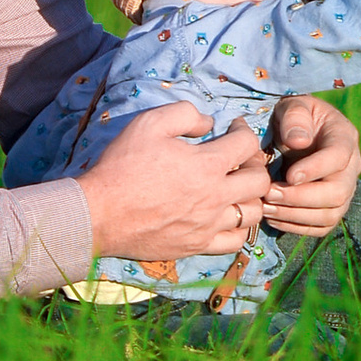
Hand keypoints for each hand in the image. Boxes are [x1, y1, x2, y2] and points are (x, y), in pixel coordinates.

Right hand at [81, 104, 269, 263]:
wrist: (100, 213)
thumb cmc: (122, 165)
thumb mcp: (150, 123)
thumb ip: (185, 114)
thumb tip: (209, 122)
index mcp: (206, 165)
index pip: (247, 144)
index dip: (244, 130)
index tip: (234, 128)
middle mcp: (215, 197)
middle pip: (260, 181)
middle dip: (255, 164)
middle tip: (239, 159)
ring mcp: (208, 225)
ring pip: (254, 213)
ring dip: (251, 197)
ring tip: (236, 188)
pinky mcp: (197, 245)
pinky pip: (236, 242)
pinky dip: (239, 228)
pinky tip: (226, 216)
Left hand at [261, 94, 360, 236]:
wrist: (296, 134)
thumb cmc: (293, 117)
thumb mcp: (292, 106)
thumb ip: (294, 118)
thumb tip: (299, 142)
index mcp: (344, 136)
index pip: (338, 157)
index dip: (316, 169)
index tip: (289, 175)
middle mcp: (351, 166)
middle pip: (337, 192)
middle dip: (301, 197)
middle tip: (269, 194)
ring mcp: (345, 190)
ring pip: (330, 214)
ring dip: (296, 215)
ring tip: (266, 208)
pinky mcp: (333, 208)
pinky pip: (321, 226)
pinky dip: (297, 227)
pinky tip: (273, 218)